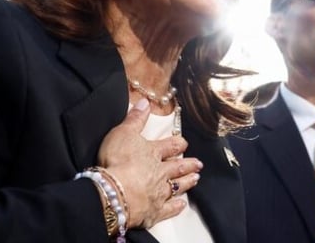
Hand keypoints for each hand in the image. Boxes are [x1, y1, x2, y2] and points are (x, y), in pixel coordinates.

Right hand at [96, 98, 203, 228]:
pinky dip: (176, 207)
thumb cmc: (117, 160)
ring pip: (177, 186)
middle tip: (199, 164)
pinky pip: (168, 209)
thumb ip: (135, 118)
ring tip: (196, 179)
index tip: (184, 143)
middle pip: (178, 167)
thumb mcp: (123, 133)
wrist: (114, 191)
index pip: (170, 146)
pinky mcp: (154, 211)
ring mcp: (159, 193)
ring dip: (187, 182)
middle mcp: (160, 172)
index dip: (178, 144)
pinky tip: (182, 205)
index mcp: (153, 153)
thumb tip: (145, 102)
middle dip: (189, 164)